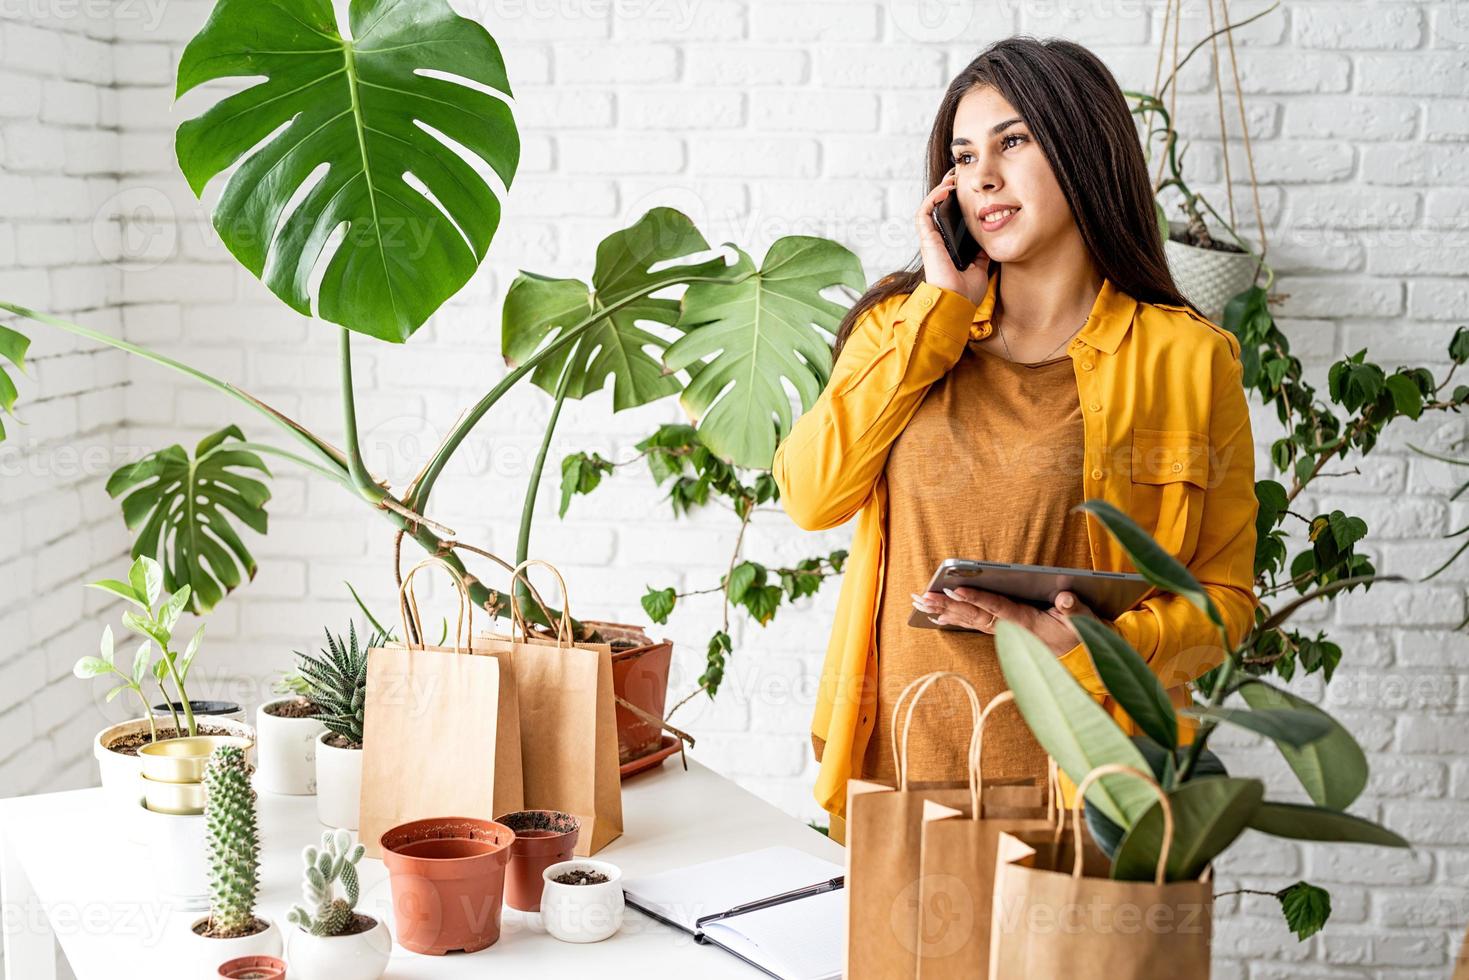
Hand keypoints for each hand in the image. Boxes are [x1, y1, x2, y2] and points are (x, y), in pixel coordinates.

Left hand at [911, 587, 1098, 656]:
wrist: (1081, 658)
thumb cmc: (1080, 635)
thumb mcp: (1084, 621)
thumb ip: (1074, 608)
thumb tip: (1064, 598)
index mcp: (1027, 623)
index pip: (997, 608)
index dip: (977, 599)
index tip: (956, 589)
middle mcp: (1010, 629)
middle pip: (973, 616)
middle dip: (946, 605)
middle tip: (922, 596)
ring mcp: (1004, 632)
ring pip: (968, 620)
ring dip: (943, 610)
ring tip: (919, 601)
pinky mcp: (1002, 631)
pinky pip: (973, 624)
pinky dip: (953, 618)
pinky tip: (935, 613)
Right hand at [915, 166, 990, 303]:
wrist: (957, 303)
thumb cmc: (965, 292)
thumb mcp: (980, 268)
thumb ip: (981, 255)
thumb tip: (989, 242)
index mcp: (947, 247)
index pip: (949, 220)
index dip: (955, 203)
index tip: (967, 190)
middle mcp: (936, 241)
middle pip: (938, 210)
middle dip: (946, 190)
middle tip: (958, 176)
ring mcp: (930, 240)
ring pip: (929, 208)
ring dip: (938, 191)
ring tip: (951, 179)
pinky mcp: (927, 240)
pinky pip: (924, 213)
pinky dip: (932, 199)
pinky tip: (945, 190)